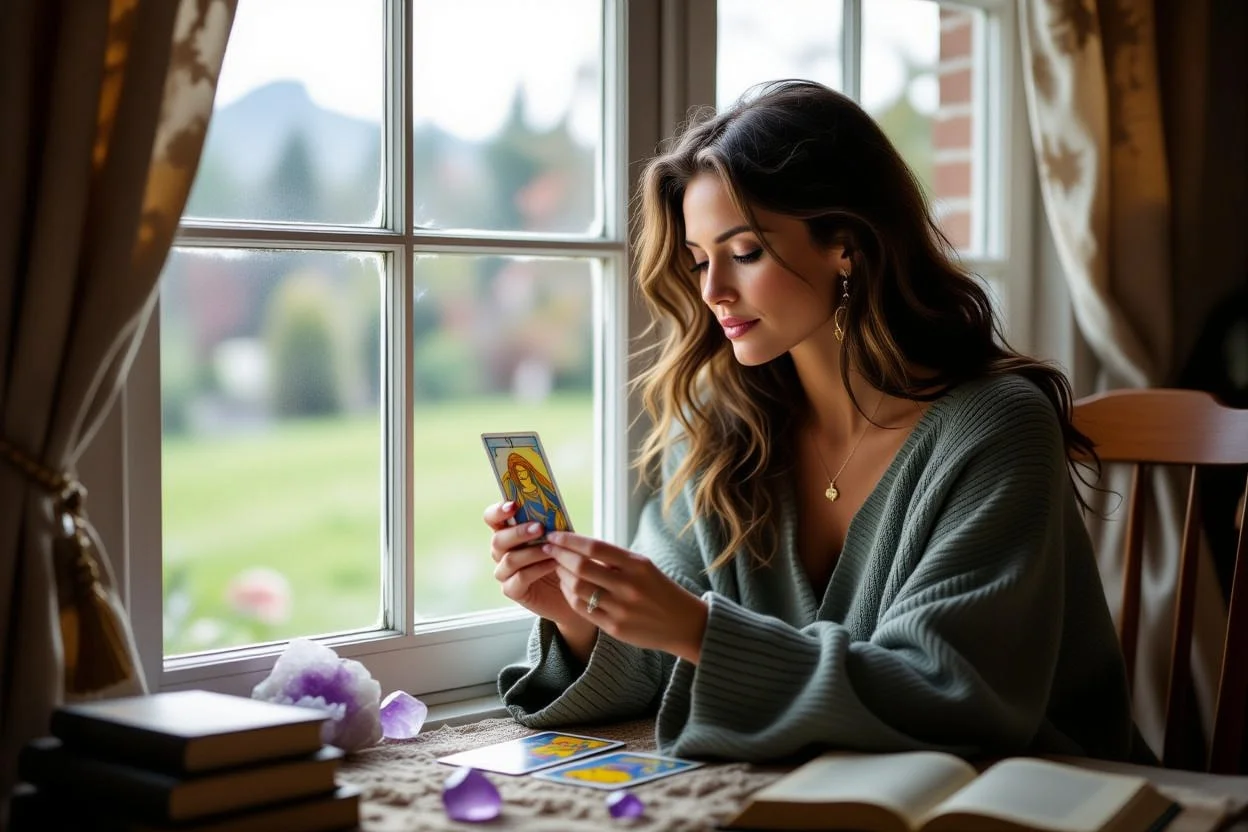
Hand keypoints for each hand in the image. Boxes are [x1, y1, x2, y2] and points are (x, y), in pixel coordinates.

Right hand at [485, 501, 575, 623]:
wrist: (571, 588)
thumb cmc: (562, 556)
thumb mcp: (558, 535)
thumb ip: (550, 523)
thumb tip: (550, 507)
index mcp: (507, 533)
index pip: (492, 519)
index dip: (498, 511)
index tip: (513, 506)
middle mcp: (501, 552)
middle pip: (498, 540)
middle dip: (518, 532)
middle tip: (539, 528)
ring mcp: (504, 573)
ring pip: (509, 560)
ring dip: (532, 552)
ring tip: (552, 548)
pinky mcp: (512, 590)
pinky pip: (520, 578)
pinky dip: (538, 569)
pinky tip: (553, 564)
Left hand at [542, 531, 708, 663]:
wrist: (683, 623)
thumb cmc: (660, 589)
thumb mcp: (644, 566)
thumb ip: (615, 558)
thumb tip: (579, 544)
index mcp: (637, 565)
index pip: (594, 548)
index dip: (569, 540)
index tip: (554, 535)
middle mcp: (628, 585)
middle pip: (581, 567)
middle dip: (559, 556)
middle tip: (547, 549)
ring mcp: (621, 608)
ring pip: (578, 589)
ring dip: (562, 576)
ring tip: (557, 568)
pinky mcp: (614, 627)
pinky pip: (583, 609)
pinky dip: (570, 596)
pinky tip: (568, 588)